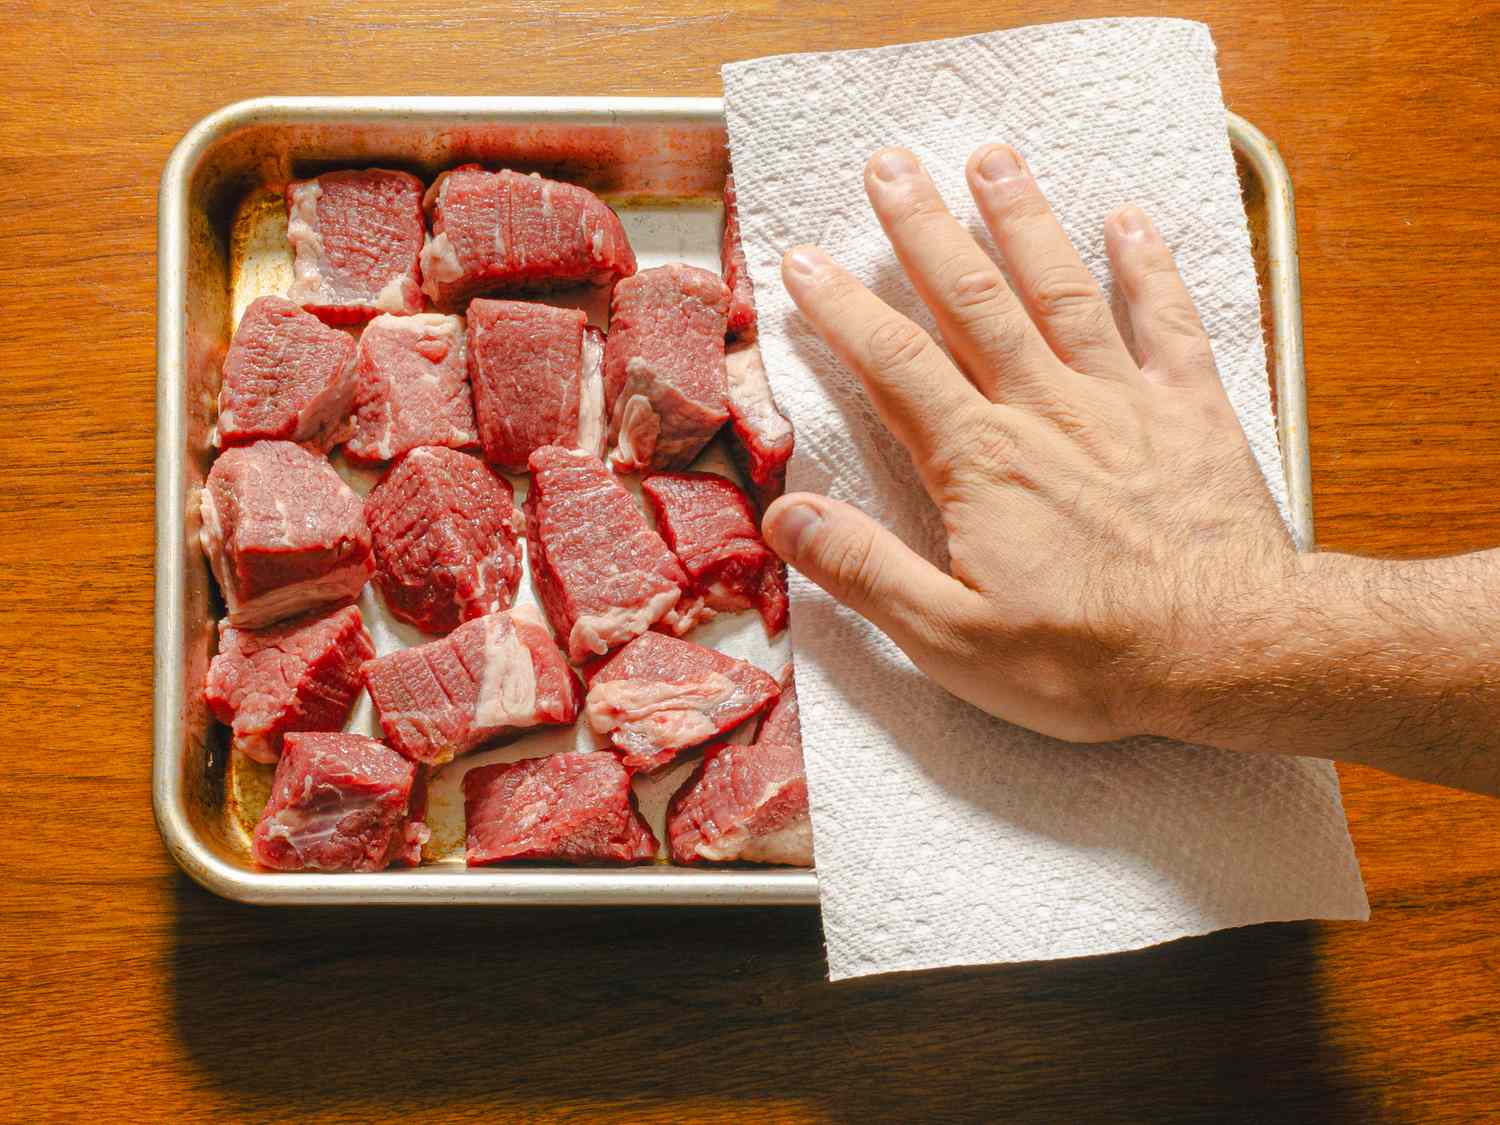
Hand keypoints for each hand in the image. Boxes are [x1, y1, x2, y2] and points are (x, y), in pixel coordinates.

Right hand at [760, 143, 1294, 744]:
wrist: (1229, 656)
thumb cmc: (1087, 659)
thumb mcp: (951, 639)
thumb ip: (865, 571)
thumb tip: (783, 517)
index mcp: (981, 461)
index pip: (895, 365)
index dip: (842, 310)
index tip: (803, 261)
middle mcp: (1045, 409)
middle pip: (973, 300)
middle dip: (924, 229)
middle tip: (889, 167)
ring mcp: (1121, 401)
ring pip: (1061, 290)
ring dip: (1022, 221)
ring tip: (991, 160)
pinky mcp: (1188, 412)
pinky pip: (1166, 321)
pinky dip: (1148, 267)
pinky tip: (1129, 220)